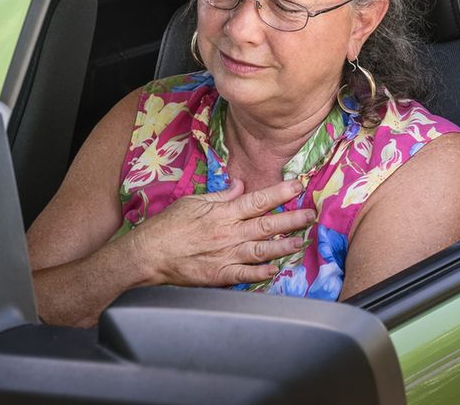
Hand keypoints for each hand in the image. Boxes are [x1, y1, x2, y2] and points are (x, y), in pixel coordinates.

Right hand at [131, 178, 314, 286]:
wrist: (149, 254)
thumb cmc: (167, 226)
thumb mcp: (192, 202)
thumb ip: (220, 194)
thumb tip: (240, 185)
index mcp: (221, 212)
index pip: (257, 200)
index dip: (280, 193)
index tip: (298, 187)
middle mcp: (228, 233)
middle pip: (267, 225)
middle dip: (292, 219)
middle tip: (311, 215)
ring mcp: (225, 255)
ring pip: (262, 250)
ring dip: (284, 246)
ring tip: (301, 241)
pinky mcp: (220, 275)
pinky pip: (246, 275)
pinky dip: (263, 273)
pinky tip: (277, 270)